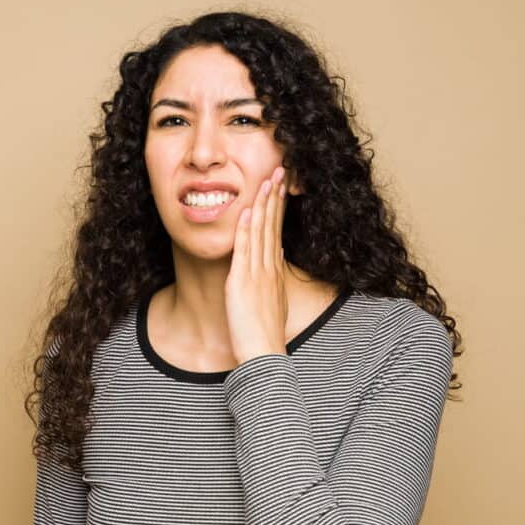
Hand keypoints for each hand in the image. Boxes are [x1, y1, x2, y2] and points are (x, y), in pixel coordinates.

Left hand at [225, 166, 289, 365]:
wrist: (263, 355)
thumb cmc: (264, 334)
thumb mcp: (273, 300)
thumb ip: (274, 277)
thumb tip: (278, 255)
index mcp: (274, 271)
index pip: (277, 230)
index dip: (279, 206)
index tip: (281, 185)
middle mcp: (268, 268)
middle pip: (273, 224)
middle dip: (276, 195)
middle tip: (281, 169)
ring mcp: (257, 273)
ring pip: (262, 231)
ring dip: (264, 203)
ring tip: (268, 178)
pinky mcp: (242, 281)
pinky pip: (246, 250)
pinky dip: (247, 229)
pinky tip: (249, 209)